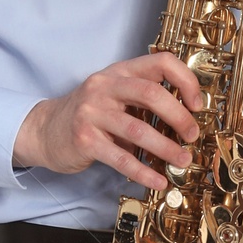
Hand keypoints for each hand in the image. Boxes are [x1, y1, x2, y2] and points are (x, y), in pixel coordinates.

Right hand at [13, 50, 203, 189]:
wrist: (45, 130)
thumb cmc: (89, 115)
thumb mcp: (115, 96)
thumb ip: (144, 99)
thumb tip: (187, 120)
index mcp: (119, 72)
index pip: (161, 62)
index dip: (186, 80)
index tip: (197, 103)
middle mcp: (104, 87)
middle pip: (151, 94)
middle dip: (179, 117)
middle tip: (192, 135)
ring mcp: (92, 112)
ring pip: (138, 129)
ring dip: (166, 148)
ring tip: (182, 160)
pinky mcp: (85, 140)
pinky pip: (121, 158)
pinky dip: (143, 172)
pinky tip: (157, 180)